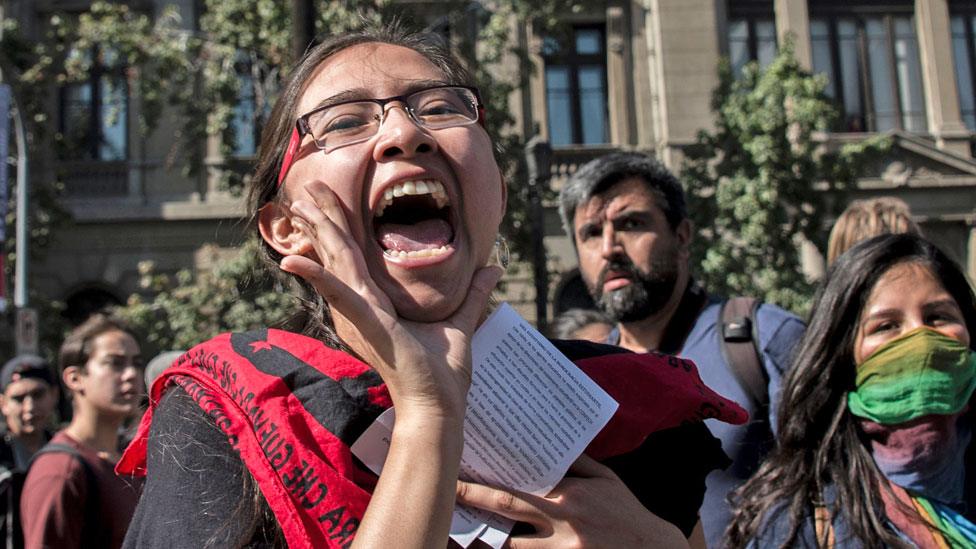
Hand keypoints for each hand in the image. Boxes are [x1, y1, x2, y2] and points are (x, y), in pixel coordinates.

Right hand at [280, 181, 501, 419]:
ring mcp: (361, 315)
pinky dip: (316, 276)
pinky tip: (293, 260)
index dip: (340, 228)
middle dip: (321, 219)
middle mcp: (360, 308)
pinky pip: (338, 293)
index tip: (327, 200)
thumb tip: (493, 269)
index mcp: (375, 306)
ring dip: (316, 231)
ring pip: (335, 262)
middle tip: (302, 189)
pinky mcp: (368, 323)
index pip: (354, 258)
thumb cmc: (443, 375)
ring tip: (297, 204)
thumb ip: (473, 294)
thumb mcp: (461, 322)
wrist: (438, 406)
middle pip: (338, 253)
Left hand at [456, 455, 688, 548]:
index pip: (519, 482)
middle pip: (506, 508)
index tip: (463, 469)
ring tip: (458, 534)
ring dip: (483, 541)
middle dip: (474, 499)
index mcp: (569, 495)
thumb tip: (546, 445)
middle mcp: (562, 521)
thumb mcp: (606, 481)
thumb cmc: (627, 513)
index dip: (488, 478)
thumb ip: (576, 464)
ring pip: (509, 546)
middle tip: (448, 493)